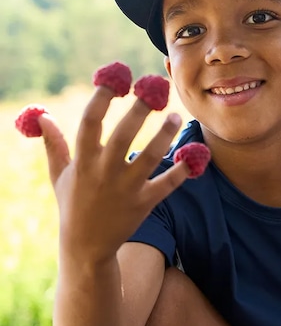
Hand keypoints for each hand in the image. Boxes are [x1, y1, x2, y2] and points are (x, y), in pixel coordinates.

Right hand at [39, 86, 188, 263]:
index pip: (90, 122)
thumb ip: (54, 145)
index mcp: (83, 162)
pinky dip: (181, 170)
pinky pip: (167, 184)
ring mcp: (126, 189)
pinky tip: (192, 154)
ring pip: (151, 157)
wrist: (87, 247)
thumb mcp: (58, 175)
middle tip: (154, 89)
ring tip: (174, 117)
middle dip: (140, 109)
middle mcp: (104, 173)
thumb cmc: (73, 205)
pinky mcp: (144, 204)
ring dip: (164, 135)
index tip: (115, 79)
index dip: (102, 98)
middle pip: (125, 135)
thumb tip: (43, 116)